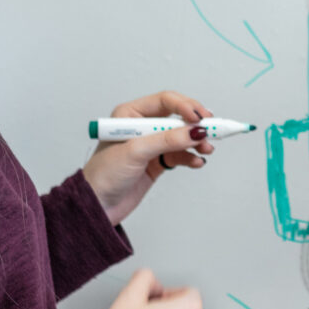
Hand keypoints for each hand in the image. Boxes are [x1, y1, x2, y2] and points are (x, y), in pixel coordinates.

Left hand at [83, 88, 217, 224]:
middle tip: (213, 131)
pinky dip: (190, 157)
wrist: (96, 207)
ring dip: (196, 142)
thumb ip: (167, 140)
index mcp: (130, 114)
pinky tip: (197, 162)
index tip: (200, 118)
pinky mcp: (156, 162)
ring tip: (206, 150)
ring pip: (181, 137)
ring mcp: (150, 145)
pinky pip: (180, 154)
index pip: (165, 101)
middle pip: (177, 117)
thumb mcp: (136, 152)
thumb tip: (196, 130)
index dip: (185, 107)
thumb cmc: (103, 175)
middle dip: (195, 124)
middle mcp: (141, 126)